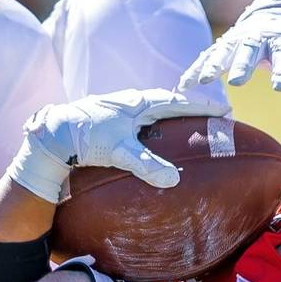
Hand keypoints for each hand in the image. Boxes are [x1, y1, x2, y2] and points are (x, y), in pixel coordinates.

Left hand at [8, 88, 229, 200]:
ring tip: (192, 123)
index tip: (226, 109)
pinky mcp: (113, 118)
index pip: (180, 101)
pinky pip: (143, 118)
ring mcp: (122, 108)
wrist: (54, 132)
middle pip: (170, 101)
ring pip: (156, 108)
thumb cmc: (86, 137)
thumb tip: (174, 180)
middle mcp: (133, 101)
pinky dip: (157, 123)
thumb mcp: (118, 151)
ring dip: (175, 113)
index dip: (203, 105)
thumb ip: (145, 164)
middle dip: (193, 107)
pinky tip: (158, 136)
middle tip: (215, 114)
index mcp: (140, 102)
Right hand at [179, 0, 280, 95]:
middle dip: (244, 65)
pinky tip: (184, 85)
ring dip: (214, 65)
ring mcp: (239, 41)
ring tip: (203, 80)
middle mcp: (259, 40)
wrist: (278, 16)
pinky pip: (207, 58)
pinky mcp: (223, 47)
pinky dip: (196, 70)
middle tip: (238, 81)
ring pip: (225, 52)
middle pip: (252, 52)